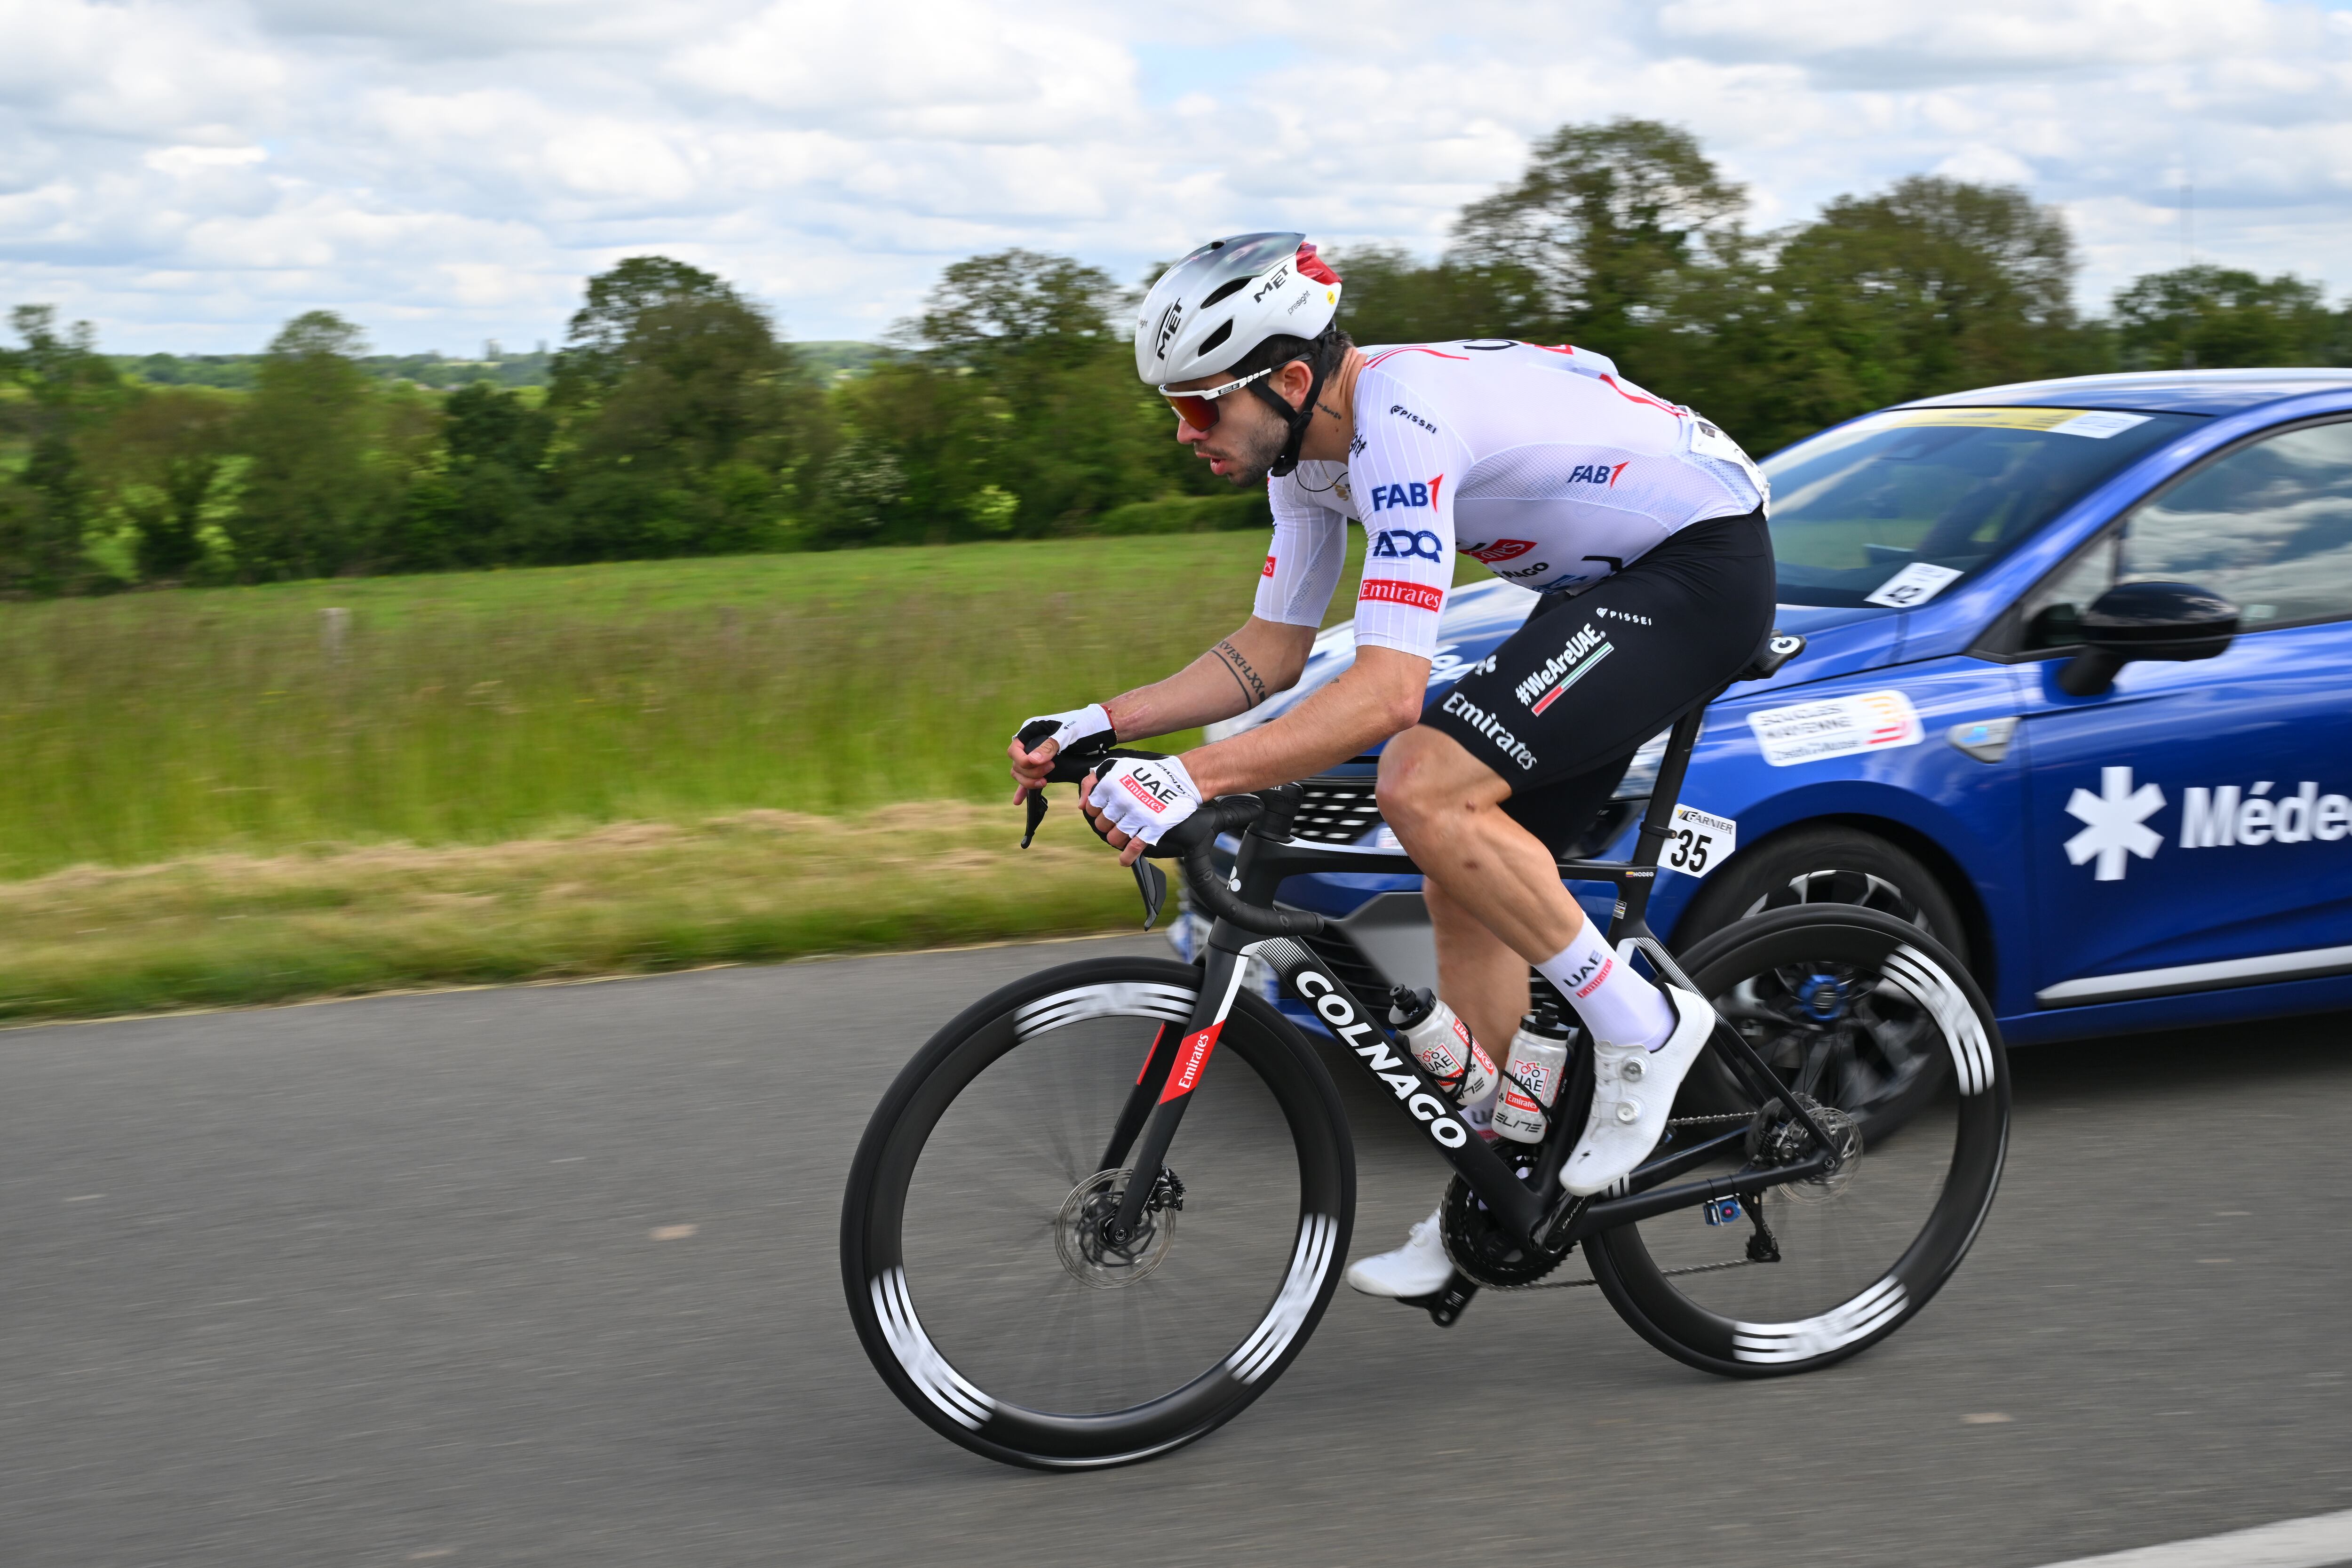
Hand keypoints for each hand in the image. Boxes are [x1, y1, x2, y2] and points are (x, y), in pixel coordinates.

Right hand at [1008, 703, 1114, 802]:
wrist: (1099, 732)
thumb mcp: (1068, 733)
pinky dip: (1024, 789)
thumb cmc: (1084, 726)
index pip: (1014, 750)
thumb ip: (1050, 745)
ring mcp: (1037, 756)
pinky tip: (1019, 801)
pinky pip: (1030, 778)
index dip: (1022, 760)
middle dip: (1030, 772)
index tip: (1038, 764)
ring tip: (1044, 782)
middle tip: (1050, 770)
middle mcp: (1031, 743)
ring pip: (1022, 773)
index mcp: (1032, 730)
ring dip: (1029, 781)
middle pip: (1017, 764)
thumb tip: (1032, 761)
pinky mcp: (1045, 766)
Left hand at [1085, 755, 1202, 865]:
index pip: (1091, 808)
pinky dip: (1127, 857)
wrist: (1180, 778)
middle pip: (1102, 825)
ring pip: (1114, 838)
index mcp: (1110, 784)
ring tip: (1125, 832)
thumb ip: (1093, 782)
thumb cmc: (1146, 772)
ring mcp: (1137, 815)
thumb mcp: (1116, 767)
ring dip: (1117, 838)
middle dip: (1108, 824)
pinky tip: (1124, 861)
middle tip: (1119, 819)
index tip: (1107, 808)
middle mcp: (1122, 800)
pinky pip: (1134, 848)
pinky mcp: (1152, 827)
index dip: (1097, 810)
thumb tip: (1081, 805)